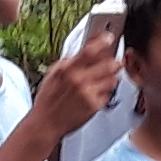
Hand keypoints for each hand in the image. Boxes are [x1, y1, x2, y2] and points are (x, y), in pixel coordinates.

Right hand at [38, 14, 123, 133]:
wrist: (46, 123)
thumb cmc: (48, 99)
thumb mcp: (53, 74)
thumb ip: (68, 61)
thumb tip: (84, 49)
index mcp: (67, 69)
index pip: (89, 50)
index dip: (102, 41)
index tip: (110, 37)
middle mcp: (79, 80)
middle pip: (108, 64)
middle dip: (115, 61)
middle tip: (115, 60)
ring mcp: (88, 93)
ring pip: (112, 79)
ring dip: (111, 77)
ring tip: (103, 79)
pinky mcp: (94, 106)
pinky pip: (108, 94)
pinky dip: (104, 93)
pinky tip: (95, 94)